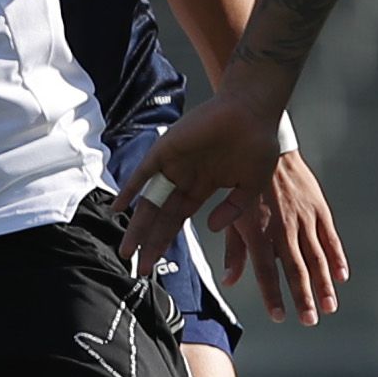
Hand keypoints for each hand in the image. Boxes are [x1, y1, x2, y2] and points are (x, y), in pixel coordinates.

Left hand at [119, 94, 282, 287]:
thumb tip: (213, 228)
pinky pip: (143, 172)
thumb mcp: (250, 185)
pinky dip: (131, 190)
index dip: (166, 243)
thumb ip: (234, 209)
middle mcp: (185, 177)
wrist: (253, 109)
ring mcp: (174, 163)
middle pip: (161, 217)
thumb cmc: (258, 142)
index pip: (178, 220)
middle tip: (139, 267)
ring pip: (150, 201)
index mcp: (204, 186)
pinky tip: (119, 208)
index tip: (156, 265)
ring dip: (137, 226)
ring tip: (127, 250)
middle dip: (150, 243)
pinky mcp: (167, 148)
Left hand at [225, 148, 349, 326]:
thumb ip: (234, 250)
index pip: (266, 271)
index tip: (279, 317)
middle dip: (303, 297)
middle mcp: (283, 228)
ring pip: (317, 257)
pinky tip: (342, 277)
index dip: (273, 295)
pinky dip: (337, 258)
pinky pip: (330, 237)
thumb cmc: (244, 185)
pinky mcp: (319, 208)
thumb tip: (229, 281)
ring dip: (324, 284)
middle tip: (310, 320)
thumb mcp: (233, 215)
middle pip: (296, 269)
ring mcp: (304, 218)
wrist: (268, 147)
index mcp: (259, 231)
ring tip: (330, 307)